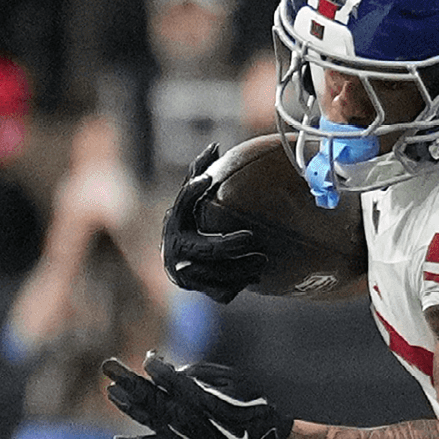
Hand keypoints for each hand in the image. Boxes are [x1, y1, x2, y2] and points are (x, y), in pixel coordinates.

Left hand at [103, 353, 292, 438]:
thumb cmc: (248, 404)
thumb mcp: (230, 379)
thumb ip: (198, 373)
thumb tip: (172, 375)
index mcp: (193, 395)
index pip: (161, 374)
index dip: (153, 364)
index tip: (151, 356)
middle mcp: (179, 414)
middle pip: (145, 393)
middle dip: (124, 378)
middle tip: (106, 365)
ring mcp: (176, 433)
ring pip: (143, 416)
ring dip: (124, 403)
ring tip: (110, 392)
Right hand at [163, 143, 268, 303]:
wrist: (179, 264)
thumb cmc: (192, 224)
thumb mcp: (192, 203)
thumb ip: (200, 176)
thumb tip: (215, 146)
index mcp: (176, 222)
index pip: (185, 205)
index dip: (194, 192)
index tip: (208, 181)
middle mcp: (175, 247)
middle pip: (207, 248)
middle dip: (230, 245)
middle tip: (252, 238)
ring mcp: (184, 271)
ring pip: (216, 274)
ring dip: (241, 268)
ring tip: (263, 261)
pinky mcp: (196, 289)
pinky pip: (221, 292)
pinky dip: (237, 286)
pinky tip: (251, 279)